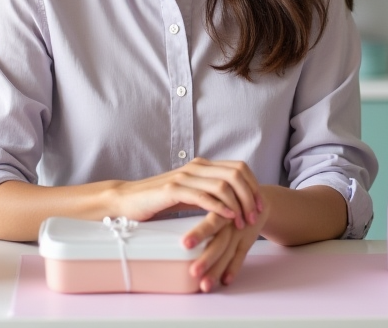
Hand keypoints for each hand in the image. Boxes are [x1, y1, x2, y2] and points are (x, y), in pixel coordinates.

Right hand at [110, 158, 261, 228]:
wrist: (127, 200)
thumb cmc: (158, 200)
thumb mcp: (189, 192)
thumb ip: (207, 191)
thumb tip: (232, 200)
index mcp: (202, 165)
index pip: (239, 167)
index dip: (253, 186)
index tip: (260, 205)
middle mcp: (196, 167)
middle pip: (236, 174)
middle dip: (250, 196)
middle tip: (254, 216)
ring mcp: (185, 177)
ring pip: (222, 185)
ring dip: (237, 205)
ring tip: (242, 222)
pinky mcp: (173, 190)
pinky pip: (203, 196)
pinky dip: (219, 207)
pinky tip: (227, 218)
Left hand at [182, 200, 269, 292]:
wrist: (257, 200)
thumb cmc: (227, 198)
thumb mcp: (214, 194)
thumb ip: (195, 200)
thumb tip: (154, 210)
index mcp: (221, 207)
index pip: (211, 221)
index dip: (199, 233)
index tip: (184, 244)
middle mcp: (233, 221)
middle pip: (221, 240)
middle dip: (208, 257)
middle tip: (193, 272)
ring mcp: (242, 232)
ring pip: (230, 252)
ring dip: (218, 268)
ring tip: (204, 285)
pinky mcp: (248, 240)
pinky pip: (242, 256)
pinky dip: (234, 268)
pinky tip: (225, 280)